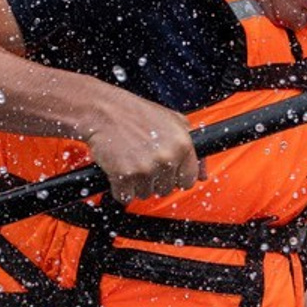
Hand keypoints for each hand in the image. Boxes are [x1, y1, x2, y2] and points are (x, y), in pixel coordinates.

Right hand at [81, 89, 198, 202]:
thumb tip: (204, 174)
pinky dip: (120, 187)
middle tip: (141, 159)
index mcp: (182, 144)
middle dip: (154, 179)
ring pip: (146, 193)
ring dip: (136, 183)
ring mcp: (146, 168)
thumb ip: (192, 146)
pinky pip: (126, 196)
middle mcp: (167, 157)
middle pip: (166, 189)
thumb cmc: (135, 113)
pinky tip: (118, 168)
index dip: (176, 176)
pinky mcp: (125, 175)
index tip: (166, 170)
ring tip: (129, 160)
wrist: (103, 110)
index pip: (189, 179)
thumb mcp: (172, 120)